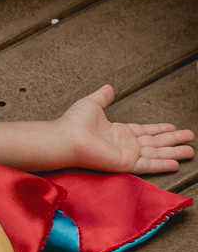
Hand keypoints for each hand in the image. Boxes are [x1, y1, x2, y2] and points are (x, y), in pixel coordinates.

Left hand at [59, 85, 194, 173]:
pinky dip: (163, 164)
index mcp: (118, 131)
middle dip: (174, 140)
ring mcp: (126, 154)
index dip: (159, 129)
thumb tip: (108, 87)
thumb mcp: (92, 104)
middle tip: (190, 137)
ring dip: (174, 152)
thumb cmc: (74, 122)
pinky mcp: (125, 163)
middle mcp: (125, 144)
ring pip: (157, 153)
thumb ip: (103, 96)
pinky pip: (148, 164)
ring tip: (191, 151)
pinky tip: (176, 164)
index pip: (144, 130)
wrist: (66, 136)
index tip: (172, 127)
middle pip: (156, 142)